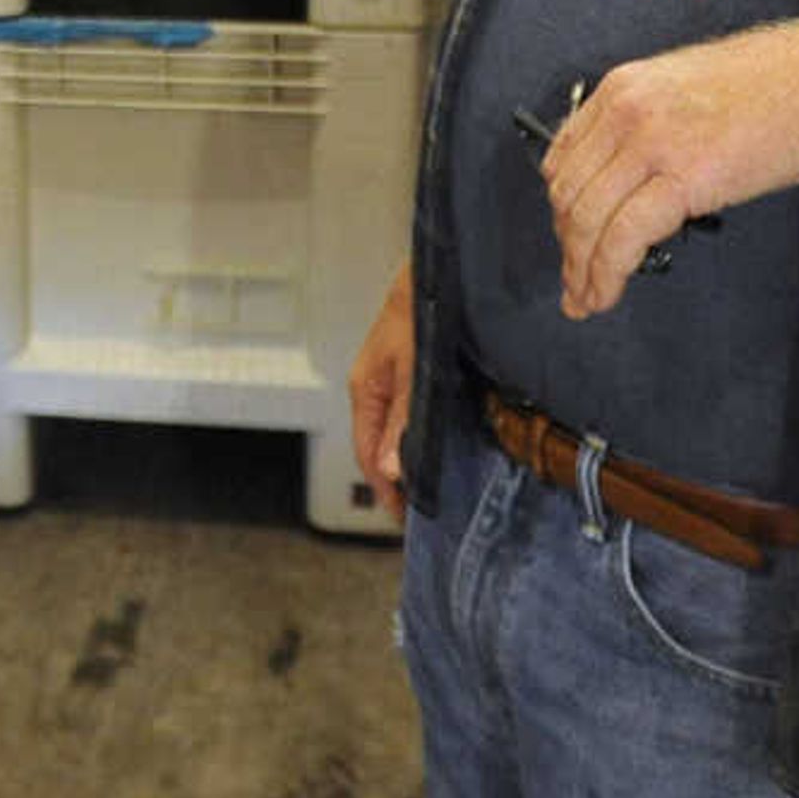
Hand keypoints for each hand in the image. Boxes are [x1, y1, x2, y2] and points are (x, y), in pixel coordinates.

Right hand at [346, 261, 416, 521]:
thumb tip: (388, 470)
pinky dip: (414, 442)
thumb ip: (402, 419)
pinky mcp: (407, 378)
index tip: (403, 519)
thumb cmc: (420, 315)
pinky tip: (432, 453)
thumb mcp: (414, 370)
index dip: (384, 489)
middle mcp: (372, 391)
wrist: (433, 278)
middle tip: (419, 515)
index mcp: (365, 390)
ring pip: (391, 436)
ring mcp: (388, 384)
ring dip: (404, 464)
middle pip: (377, 449)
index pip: (367, 454)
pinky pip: (405, 420)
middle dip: (393, 483)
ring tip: (426, 492)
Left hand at [544, 24, 798, 318]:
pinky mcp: (683, 178)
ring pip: (587, 219)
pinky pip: (624, 236)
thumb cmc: (768, 89)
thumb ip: (647, 126)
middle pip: (567, 193)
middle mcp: (624, 113)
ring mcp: (650, 143)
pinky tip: (606, 294)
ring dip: (580, 270)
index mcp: (620, 89)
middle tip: (573, 281)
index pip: (561, 157)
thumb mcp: (683, 90)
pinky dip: (606, 273)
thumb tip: (629, 179)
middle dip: (566, 246)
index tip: (568, 236)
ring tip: (585, 301)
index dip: (559, 207)